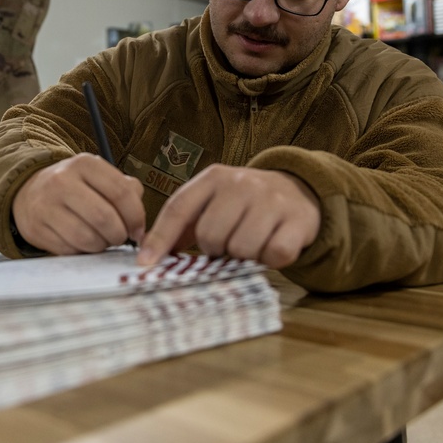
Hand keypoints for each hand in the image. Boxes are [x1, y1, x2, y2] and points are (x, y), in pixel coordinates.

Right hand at [13, 154, 145, 253]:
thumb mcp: (100, 178)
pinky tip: (82, 242)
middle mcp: (62, 180)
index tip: (138, 229)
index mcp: (84, 164)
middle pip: (104, 218)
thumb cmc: (77, 189)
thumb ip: (127, 191)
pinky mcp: (36, 228)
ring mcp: (46, 205)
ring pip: (87, 238)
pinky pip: (70, 250)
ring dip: (101, 245)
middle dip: (119, 235)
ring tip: (102, 240)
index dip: (136, 216)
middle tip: (120, 237)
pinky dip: (82, 251)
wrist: (30, 194)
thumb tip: (140, 225)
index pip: (120, 192)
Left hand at [137, 165, 320, 268]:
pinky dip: (270, 259)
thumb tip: (149, 254)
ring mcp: (271, 200)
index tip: (145, 265)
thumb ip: (183, 224)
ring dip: (243, 256)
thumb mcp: (212, 201)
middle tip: (228, 243)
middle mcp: (241, 183)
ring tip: (250, 242)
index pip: (178, 209)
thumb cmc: (244, 203)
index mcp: (213, 178)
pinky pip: (274, 255)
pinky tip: (270, 246)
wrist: (297, 190)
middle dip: (215, 249)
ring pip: (241, 249)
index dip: (160, 239)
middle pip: (209, 235)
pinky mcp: (297, 220)